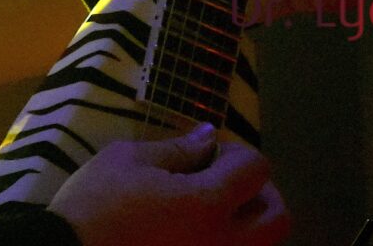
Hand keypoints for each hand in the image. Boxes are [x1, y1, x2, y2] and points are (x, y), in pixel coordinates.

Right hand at [49, 123, 289, 245]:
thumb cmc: (95, 207)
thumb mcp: (128, 161)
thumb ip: (176, 150)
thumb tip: (208, 138)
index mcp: (209, 205)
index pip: (256, 168)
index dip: (236, 152)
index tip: (207, 153)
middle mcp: (223, 243)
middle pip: (277, 218)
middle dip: (260, 193)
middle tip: (225, 183)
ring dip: (247, 224)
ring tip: (211, 212)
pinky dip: (225, 243)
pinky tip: (193, 234)